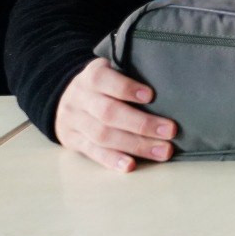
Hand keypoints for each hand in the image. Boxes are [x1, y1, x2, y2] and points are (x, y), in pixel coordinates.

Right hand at [55, 57, 176, 171]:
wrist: (64, 98)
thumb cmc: (103, 84)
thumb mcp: (111, 70)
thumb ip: (131, 73)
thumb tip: (169, 82)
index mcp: (91, 76)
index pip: (104, 80)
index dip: (126, 88)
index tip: (151, 96)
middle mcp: (80, 99)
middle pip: (108, 113)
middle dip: (142, 123)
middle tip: (170, 131)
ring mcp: (74, 121)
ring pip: (103, 136)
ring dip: (135, 145)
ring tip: (163, 151)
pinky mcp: (72, 141)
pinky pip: (92, 152)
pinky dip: (112, 160)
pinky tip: (131, 165)